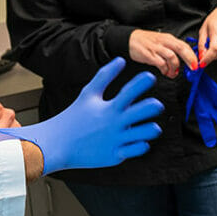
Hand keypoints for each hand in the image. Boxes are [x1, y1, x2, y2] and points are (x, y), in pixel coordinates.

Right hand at [0, 57, 163, 174]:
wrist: (59, 144)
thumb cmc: (74, 117)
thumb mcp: (89, 94)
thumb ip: (105, 76)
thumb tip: (121, 60)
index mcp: (108, 107)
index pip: (130, 90)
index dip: (143, 81)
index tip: (150, 76)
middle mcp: (114, 123)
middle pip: (144, 111)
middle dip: (155, 106)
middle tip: (157, 105)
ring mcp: (116, 140)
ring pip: (145, 132)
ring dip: (152, 128)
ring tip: (152, 126)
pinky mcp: (115, 155)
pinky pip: (138, 149)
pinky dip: (143, 144)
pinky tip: (141, 140)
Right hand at [129, 29, 198, 77]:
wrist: (130, 39)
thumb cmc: (147, 42)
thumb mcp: (162, 43)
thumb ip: (172, 50)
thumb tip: (184, 61)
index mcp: (169, 38)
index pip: (184, 45)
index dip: (192, 55)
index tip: (196, 64)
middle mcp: (164, 42)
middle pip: (181, 49)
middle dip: (189, 59)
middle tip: (193, 68)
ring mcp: (157, 48)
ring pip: (172, 57)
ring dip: (175, 67)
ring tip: (173, 73)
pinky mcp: (149, 54)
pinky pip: (161, 63)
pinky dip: (164, 69)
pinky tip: (164, 71)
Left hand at [197, 6, 216, 66]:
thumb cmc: (216, 19)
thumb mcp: (204, 29)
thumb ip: (201, 44)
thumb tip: (201, 56)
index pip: (214, 50)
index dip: (207, 59)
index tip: (201, 63)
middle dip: (209, 55)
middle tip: (207, 48)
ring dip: (216, 54)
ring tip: (215, 42)